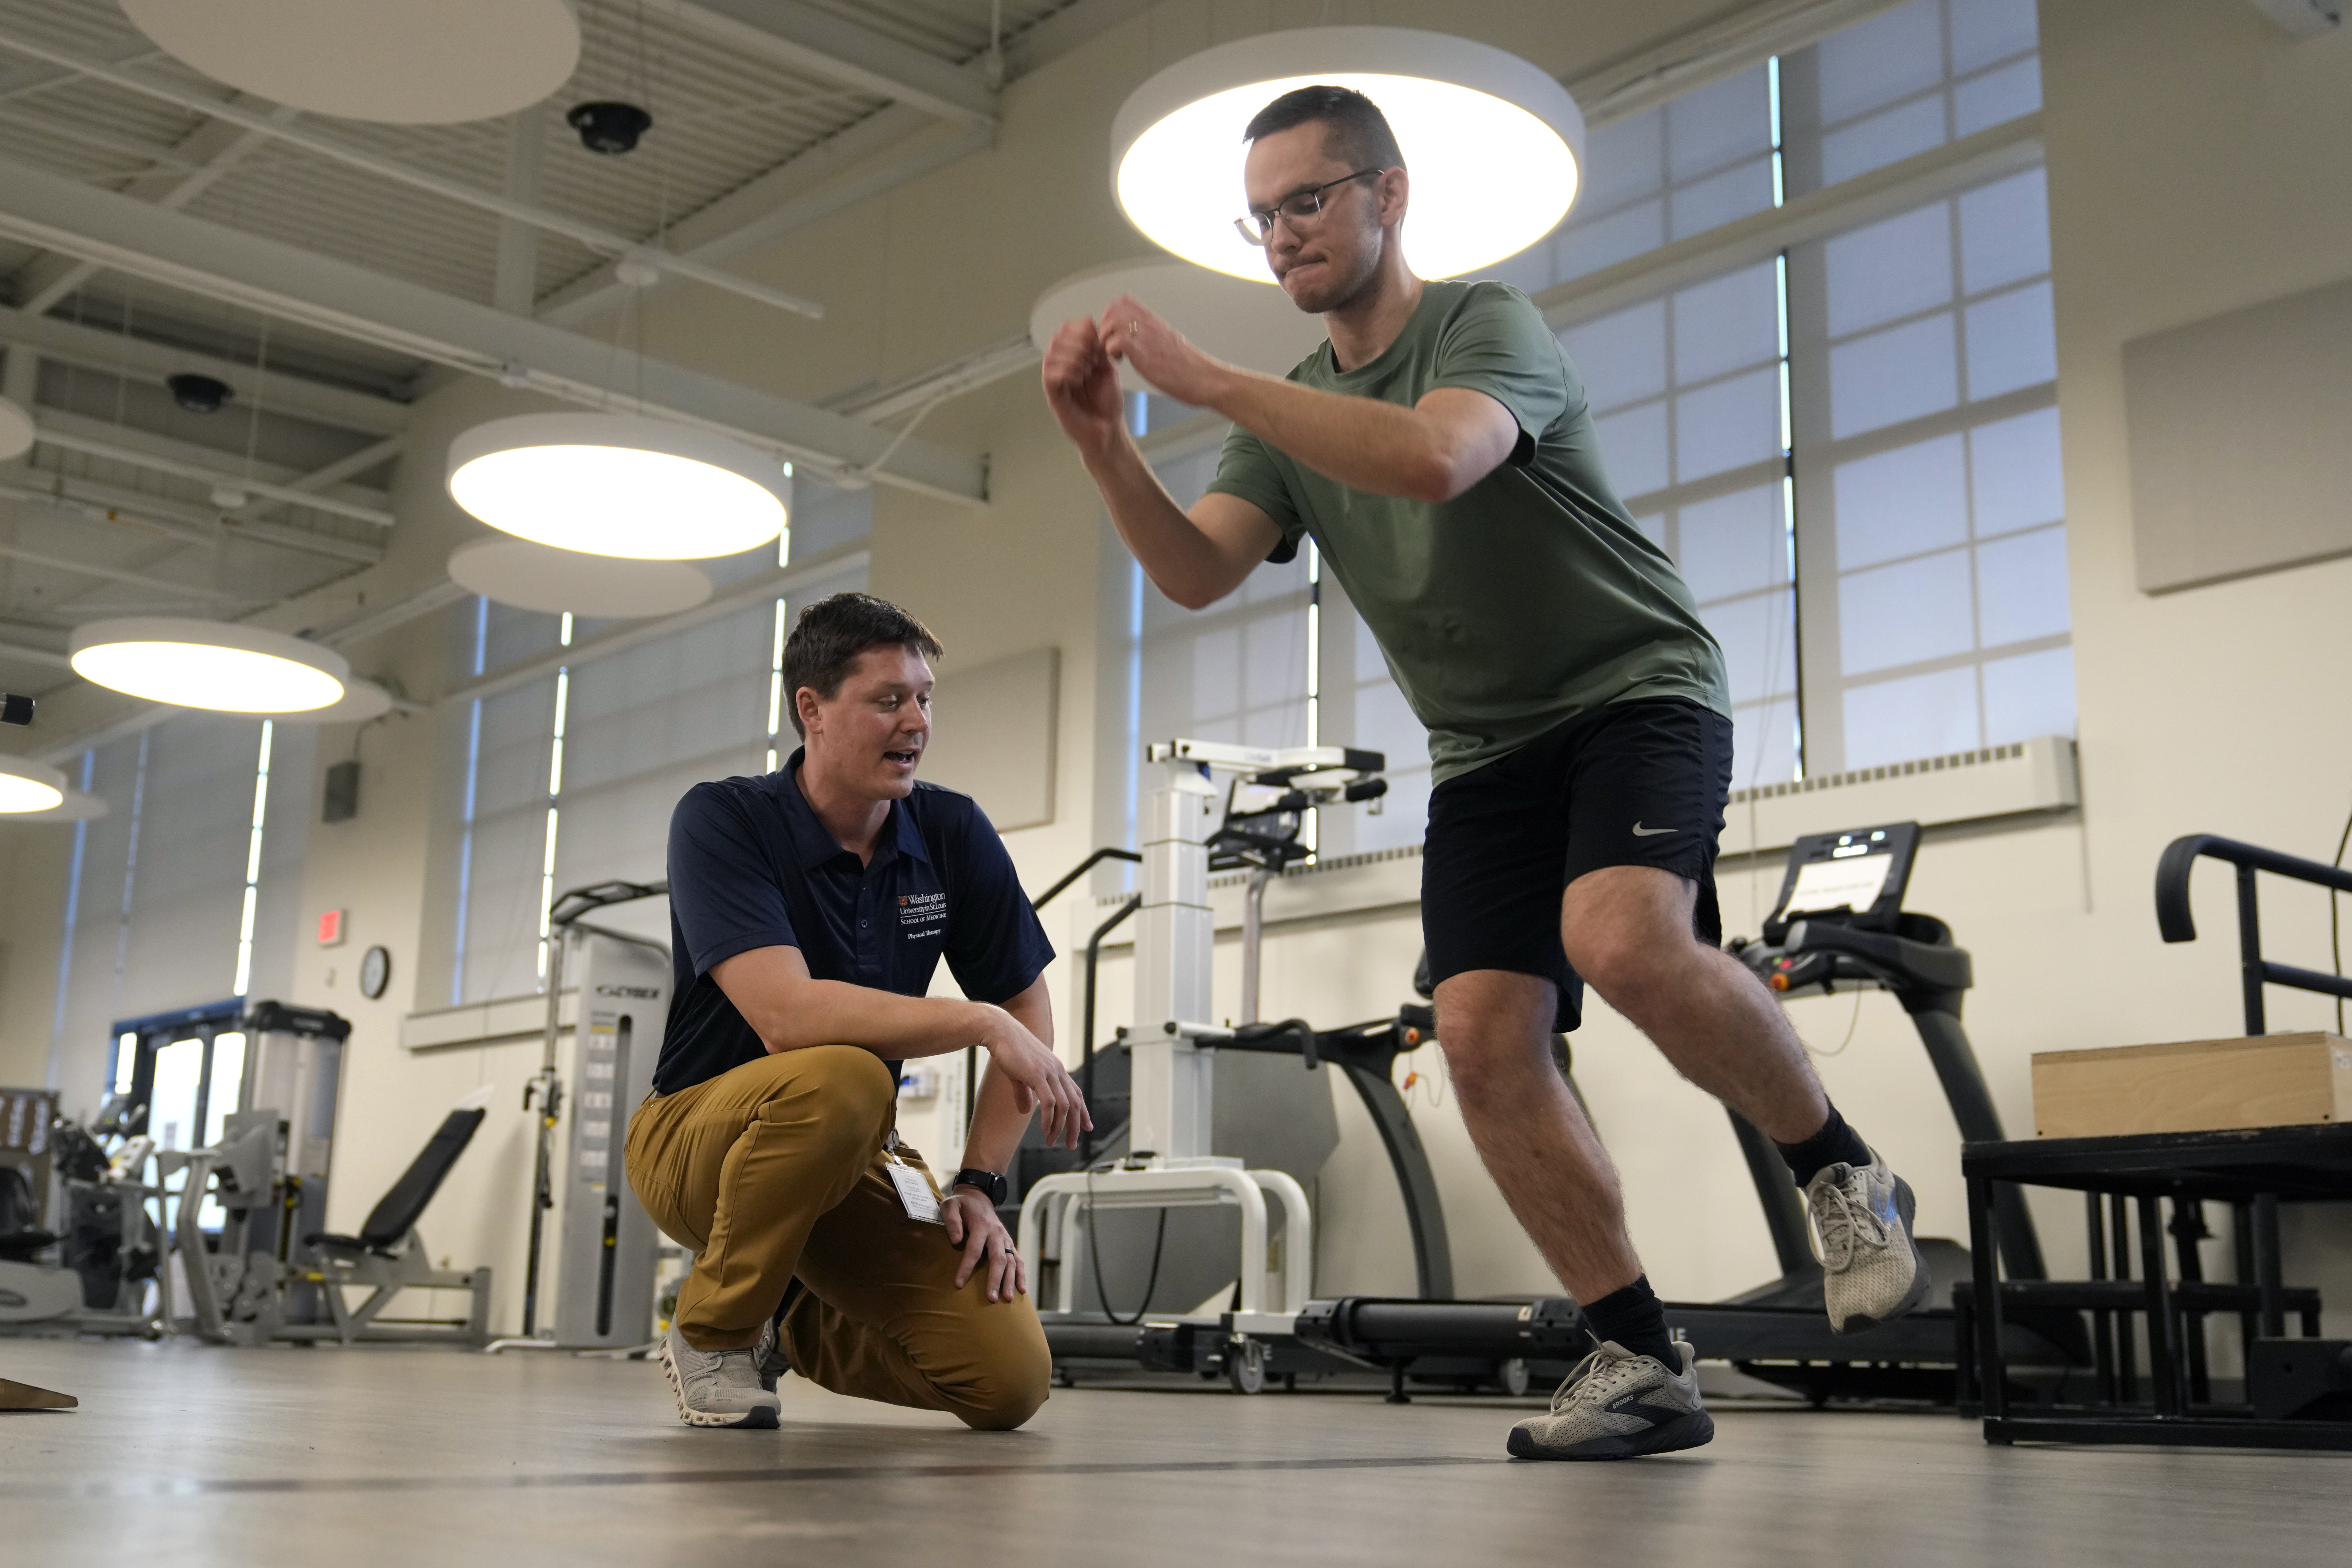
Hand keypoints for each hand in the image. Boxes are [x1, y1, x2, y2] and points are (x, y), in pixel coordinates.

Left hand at [942, 1187, 1024, 1300]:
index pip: (974, 1249)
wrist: (978, 1196)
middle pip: (998, 1259)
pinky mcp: (1009, 1243)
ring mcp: (1005, 1238)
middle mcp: (997, 1233)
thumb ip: (952, 1221)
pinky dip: (1021, 1274)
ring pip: (1011, 1261)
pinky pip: (1018, 1260)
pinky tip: (1021, 1290)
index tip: (959, 1284)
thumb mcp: (950, 1205)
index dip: (966, 1267)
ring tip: (1007, 1299)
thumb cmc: (961, 1204)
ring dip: (1010, 1280)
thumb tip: (956, 1240)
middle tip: (991, 1298)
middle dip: (995, 1279)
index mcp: (981, 1225)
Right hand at [975, 1005, 1090, 1149]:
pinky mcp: (1036, 1074)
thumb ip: (1025, 1093)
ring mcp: (1049, 1072)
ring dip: (1059, 1127)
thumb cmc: (1009, 1050)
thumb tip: (1027, 1110)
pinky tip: (1044, 1130)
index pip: (1076, 1093)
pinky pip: (1048, 1102)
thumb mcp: (1020, 1075)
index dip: (1083, 1112)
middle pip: (1074, 1103)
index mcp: (1056, 1069)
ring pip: (1063, 1106)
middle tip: (1071, 1144)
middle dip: (1075, 1126)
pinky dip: (1048, 1119)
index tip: (1087, 1127)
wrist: (1000, 1031)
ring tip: (1051, 1141)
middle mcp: (1057, 1071)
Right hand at [1040, 315, 1127, 458]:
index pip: (1067, 329)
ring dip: (1073, 357)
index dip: (1082, 329)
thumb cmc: (1108, 403)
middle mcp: (1061, 366)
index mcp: (1074, 356)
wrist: (1108, 429)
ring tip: (1087, 370)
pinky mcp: (1053, 396)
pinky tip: (1078, 379)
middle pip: (1057, 338)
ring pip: (1051, 355)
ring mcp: (1055, 380)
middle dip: (1079, 342)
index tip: (1099, 341)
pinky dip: (1066, 372)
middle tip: (1093, 357)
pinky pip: (1049, 375)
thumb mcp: (1108, 368)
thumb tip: (1089, 322)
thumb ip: (1098, 347)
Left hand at [1099, 295, 1230, 407]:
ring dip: (1107, 339)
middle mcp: (1148, 323)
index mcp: (1153, 320)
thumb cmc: (1188, 367)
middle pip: (1113, 307)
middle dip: (1105, 326)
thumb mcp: (1167, 342)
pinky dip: (1112, 352)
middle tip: (1111, 344)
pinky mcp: (1143, 352)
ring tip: (1116, 354)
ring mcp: (1146, 336)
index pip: (1123, 301)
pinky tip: (1123, 361)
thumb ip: (1151, 335)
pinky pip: (1116, 342)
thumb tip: (1140, 338)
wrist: (1204, 378)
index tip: (1113, 332)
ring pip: (1112, 322)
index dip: (1110, 314)